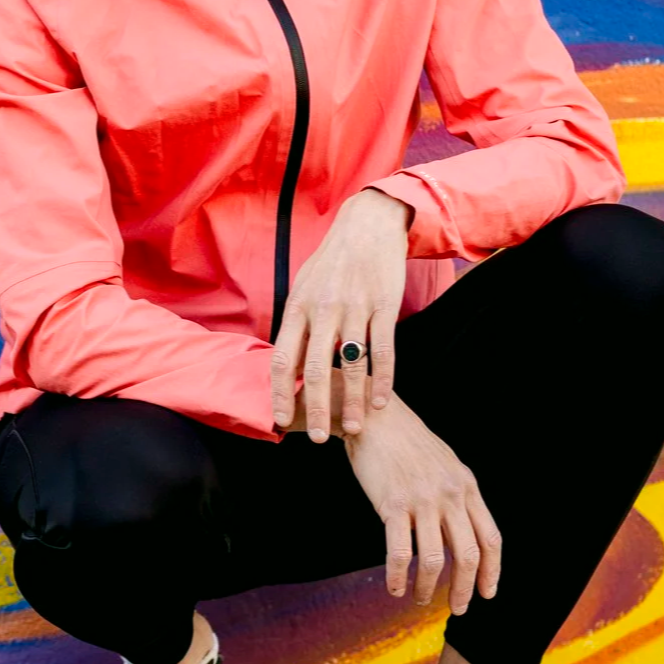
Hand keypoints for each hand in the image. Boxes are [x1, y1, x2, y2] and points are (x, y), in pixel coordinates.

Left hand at [271, 189, 411, 440]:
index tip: (279, 420)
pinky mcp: (384, 305)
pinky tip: (382, 401)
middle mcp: (324, 309)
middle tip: (316, 438)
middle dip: (315, 407)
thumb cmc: (331, 261)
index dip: (280, 393)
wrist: (367, 225)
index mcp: (299, 306)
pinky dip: (383, 378)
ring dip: (354, 401)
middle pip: (317, 368)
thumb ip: (296, 325)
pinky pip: (384, 349)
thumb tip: (287, 365)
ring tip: (356, 427)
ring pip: (353, 364)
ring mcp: (355, 307)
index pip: (284, 358)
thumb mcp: (304, 287)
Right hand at [343, 397, 501, 614]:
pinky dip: (398, 576)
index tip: (487, 593)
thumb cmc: (408, 445)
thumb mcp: (445, 466)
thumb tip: (458, 539)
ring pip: (433, 559)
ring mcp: (422, 499)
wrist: (376, 417)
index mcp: (467, 486)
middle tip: (456, 608)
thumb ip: (456, 499)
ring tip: (419, 598)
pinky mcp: (393, 503)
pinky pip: (400, 552)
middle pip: (467, 554)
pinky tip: (395, 588)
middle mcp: (450, 494)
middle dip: (464, 589)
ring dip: (427, 587)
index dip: (492, 571)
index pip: (490, 538)